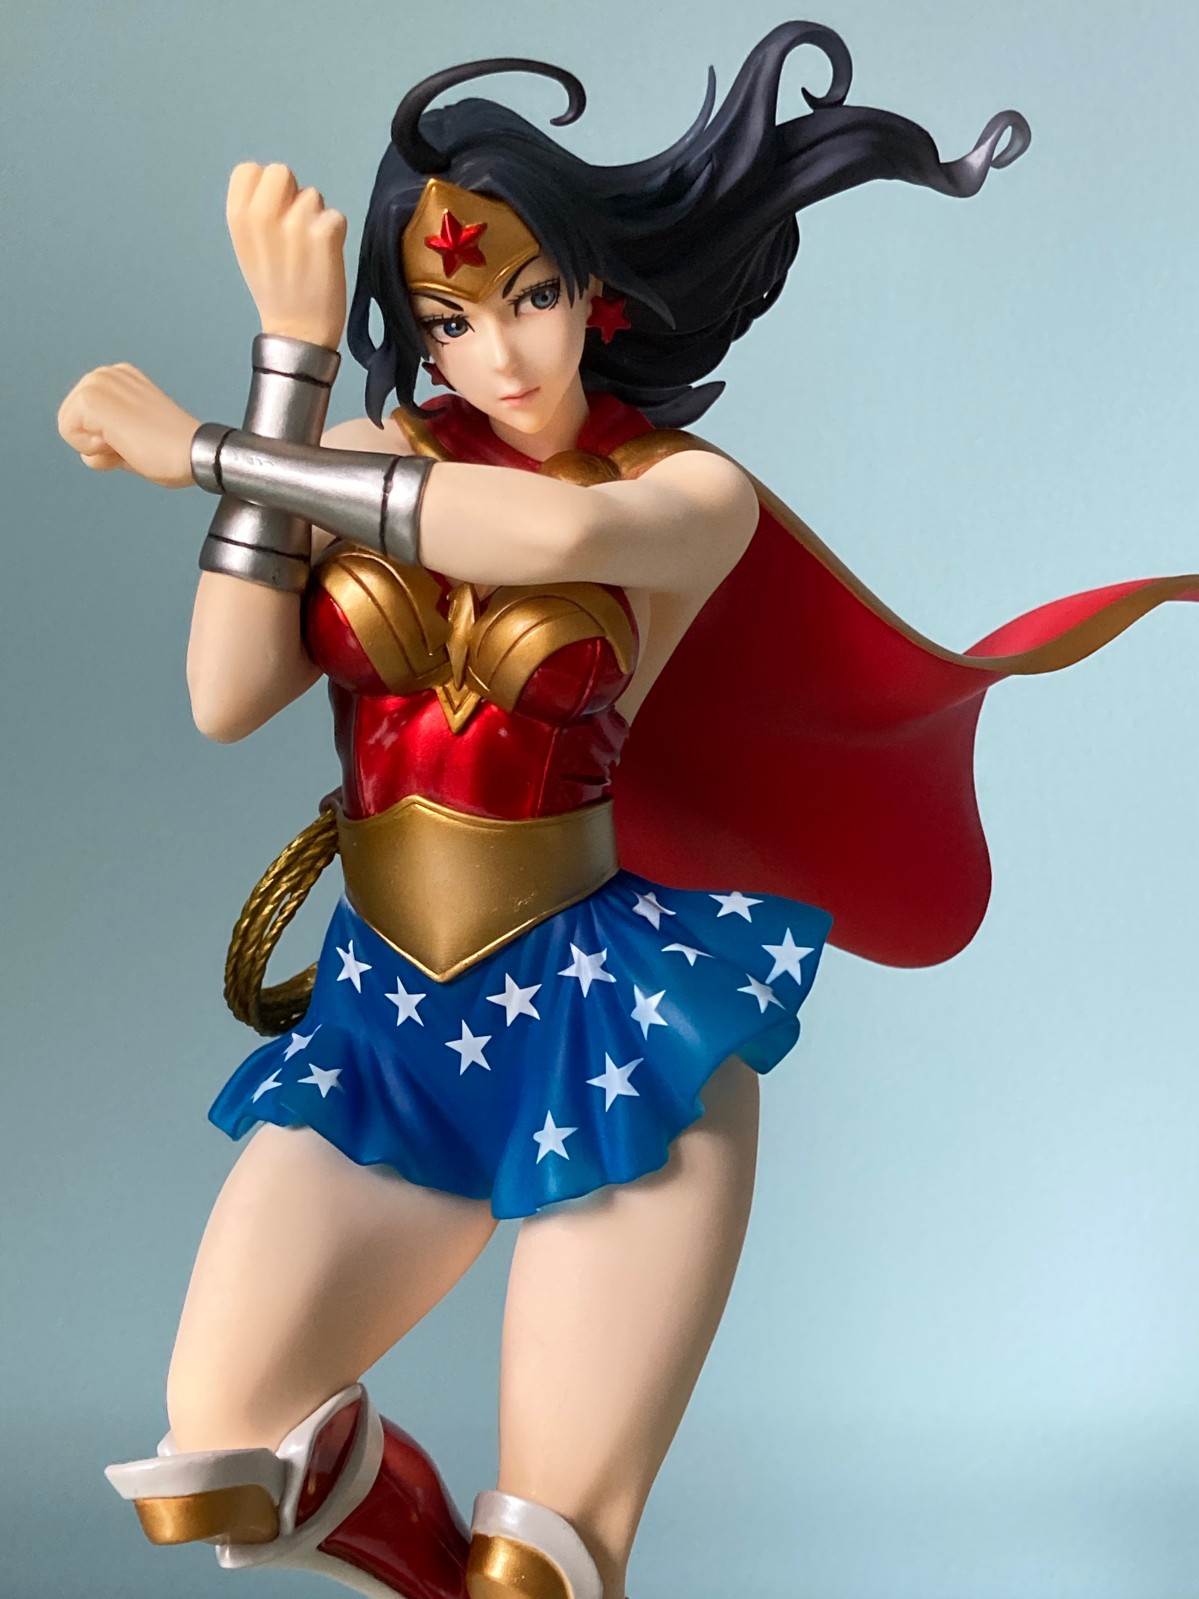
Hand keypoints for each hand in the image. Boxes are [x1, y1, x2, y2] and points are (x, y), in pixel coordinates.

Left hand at [57, 364, 197, 487]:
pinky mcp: (92, 398)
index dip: (104, 441)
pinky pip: (68, 432)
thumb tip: (92, 455)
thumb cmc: (173, 451)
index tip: (136, 441)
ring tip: (128, 442)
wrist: (192, 452)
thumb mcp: (134, 440)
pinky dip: (92, 448)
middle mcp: (107, 373)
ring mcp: (98, 382)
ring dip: (95, 446)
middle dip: (95, 443)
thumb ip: (109, 440)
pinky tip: (122, 442)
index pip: (83, 418)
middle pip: (70, 420)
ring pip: (67, 425)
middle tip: (132, 444)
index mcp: (120, 378)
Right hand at [226, 162, 347, 349]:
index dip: (266, 187)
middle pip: (282, 171)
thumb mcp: (247, 246)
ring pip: (313, 196)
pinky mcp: (324, 234)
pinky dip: (336, 235)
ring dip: (316, 219)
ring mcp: (295, 222)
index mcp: (238, 216)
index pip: (249, 170)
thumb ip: (254, 211)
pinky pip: (336, 216)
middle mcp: (262, 213)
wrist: (297, 331)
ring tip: (310, 252)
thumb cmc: (274, 288)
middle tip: (296, 229)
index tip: (274, 212)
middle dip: (293, 195)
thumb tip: (275, 186)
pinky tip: (325, 259)